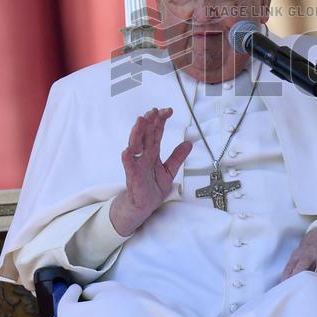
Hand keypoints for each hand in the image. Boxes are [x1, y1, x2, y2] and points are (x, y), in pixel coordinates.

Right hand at [110, 108, 191, 236]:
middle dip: (149, 122)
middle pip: (145, 134)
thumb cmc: (153, 187)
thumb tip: (189, 143)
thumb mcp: (170, 170)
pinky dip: (128, 158)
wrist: (144, 206)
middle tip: (154, 111)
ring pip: (135, 145)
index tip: (168, 110)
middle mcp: (144, 155)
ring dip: (137, 132)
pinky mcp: (133, 176)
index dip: (160, 121)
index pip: (156, 132)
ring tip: (141, 121)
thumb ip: (178, 157)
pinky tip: (128, 150)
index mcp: (152, 152)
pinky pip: (129, 166)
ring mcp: (137, 164)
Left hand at [281, 227, 316, 285]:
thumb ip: (291, 271)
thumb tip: (281, 288)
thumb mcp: (298, 256)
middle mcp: (310, 256)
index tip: (284, 293)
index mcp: (298, 257)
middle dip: (299, 276)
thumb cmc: (309, 251)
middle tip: (297, 290)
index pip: (289, 269)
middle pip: (302, 267)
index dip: (286, 281)